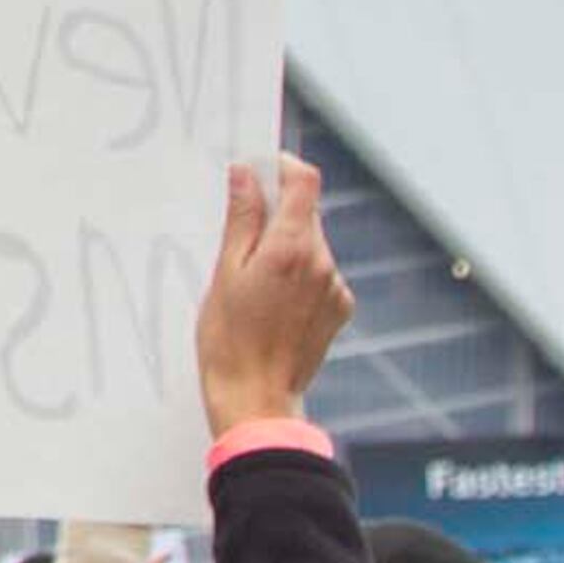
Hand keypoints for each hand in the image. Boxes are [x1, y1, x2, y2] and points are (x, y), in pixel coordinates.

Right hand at [192, 156, 352, 436]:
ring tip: (251, 278)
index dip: (281, 166)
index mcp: (293, 248)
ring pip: (312, 242)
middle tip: (238, 232)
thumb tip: (246, 175)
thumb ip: (241, 219)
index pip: (304, 182)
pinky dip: (297, 272)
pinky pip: (320, 272)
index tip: (256, 169)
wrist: (255, 395)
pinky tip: (271, 299)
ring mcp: (335, 287)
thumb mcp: (224, 271)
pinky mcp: (339, 308)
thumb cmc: (229, 338)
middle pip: (306, 212)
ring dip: (285, 245)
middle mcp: (323, 263)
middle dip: (275, 211)